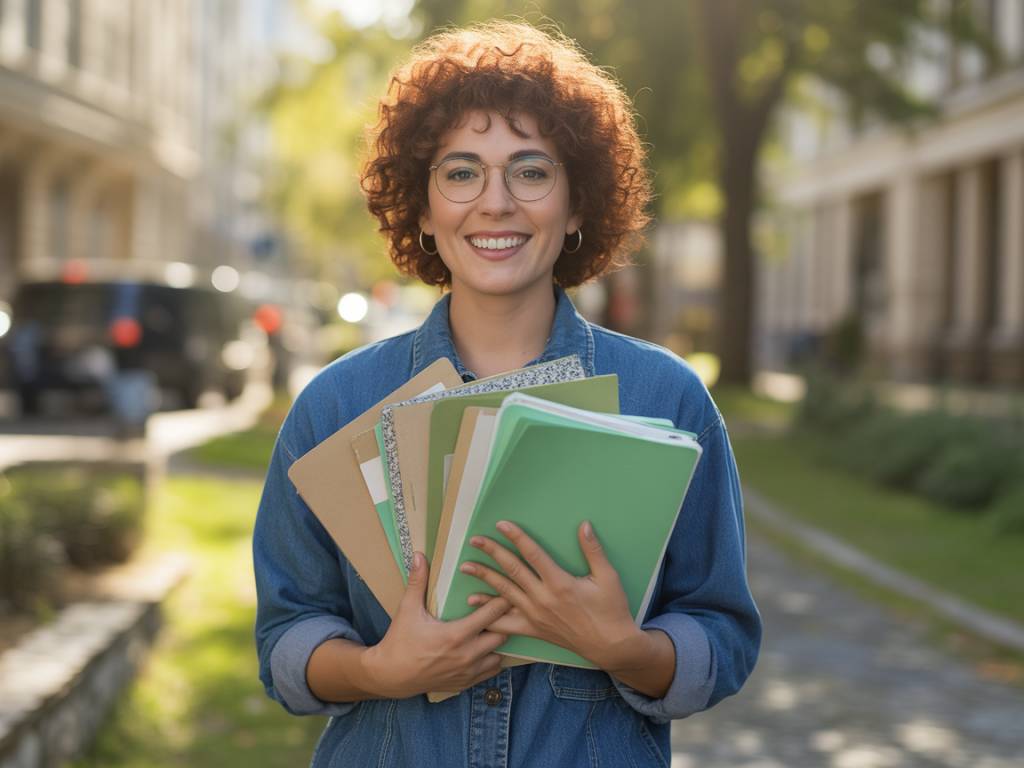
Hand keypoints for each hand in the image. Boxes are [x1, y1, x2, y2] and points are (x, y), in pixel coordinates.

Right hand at [361, 551, 510, 697]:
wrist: (391, 677)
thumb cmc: (400, 641)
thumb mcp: (408, 610)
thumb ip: (417, 582)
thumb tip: (420, 555)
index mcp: (455, 635)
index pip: (491, 615)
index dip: (502, 602)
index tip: (507, 592)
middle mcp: (466, 655)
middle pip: (502, 636)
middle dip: (503, 623)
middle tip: (502, 611)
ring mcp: (467, 672)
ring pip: (499, 656)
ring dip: (498, 643)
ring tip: (494, 630)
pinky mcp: (465, 683)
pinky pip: (491, 671)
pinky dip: (492, 660)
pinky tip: (486, 648)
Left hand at [461, 520, 646, 670]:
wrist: (610, 645)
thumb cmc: (611, 609)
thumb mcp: (608, 577)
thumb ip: (594, 550)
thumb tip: (584, 525)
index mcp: (560, 583)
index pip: (533, 554)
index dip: (516, 537)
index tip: (501, 524)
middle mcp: (543, 598)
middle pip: (512, 570)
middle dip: (492, 552)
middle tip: (475, 540)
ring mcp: (535, 615)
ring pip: (504, 593)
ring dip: (484, 578)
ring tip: (466, 566)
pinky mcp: (533, 629)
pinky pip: (505, 622)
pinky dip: (487, 612)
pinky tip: (472, 602)